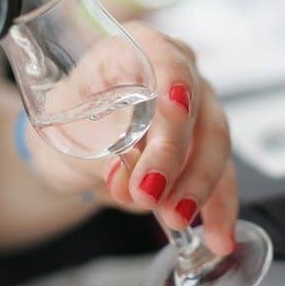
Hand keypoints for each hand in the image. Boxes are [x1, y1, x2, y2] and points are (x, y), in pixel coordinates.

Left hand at [27, 21, 237, 255]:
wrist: (72, 149)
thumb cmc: (67, 123)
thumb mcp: (62, 131)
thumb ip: (95, 149)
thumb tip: (128, 174)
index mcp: (132, 49)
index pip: (162, 54)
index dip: (172, 79)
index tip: (174, 109)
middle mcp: (174, 71)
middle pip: (195, 106)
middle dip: (177, 155)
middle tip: (151, 194)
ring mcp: (196, 107)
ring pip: (214, 142)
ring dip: (199, 185)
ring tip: (174, 218)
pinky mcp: (205, 145)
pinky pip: (222, 175)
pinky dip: (218, 207)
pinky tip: (218, 236)